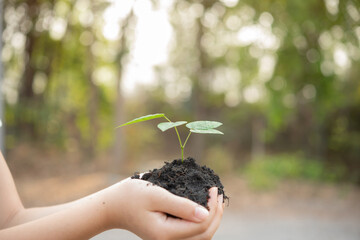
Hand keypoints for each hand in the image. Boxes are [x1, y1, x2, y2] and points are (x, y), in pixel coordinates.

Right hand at [103, 177, 223, 239]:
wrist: (113, 206)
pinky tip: (204, 207)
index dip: (213, 208)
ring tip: (214, 200)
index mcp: (165, 234)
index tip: (213, 188)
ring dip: (211, 219)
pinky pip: (191, 233)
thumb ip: (180, 205)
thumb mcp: (156, 195)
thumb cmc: (132, 196)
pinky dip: (202, 222)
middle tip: (217, 193)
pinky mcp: (167, 235)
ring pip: (200, 237)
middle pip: (204, 235)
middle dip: (216, 214)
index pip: (201, 226)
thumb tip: (205, 213)